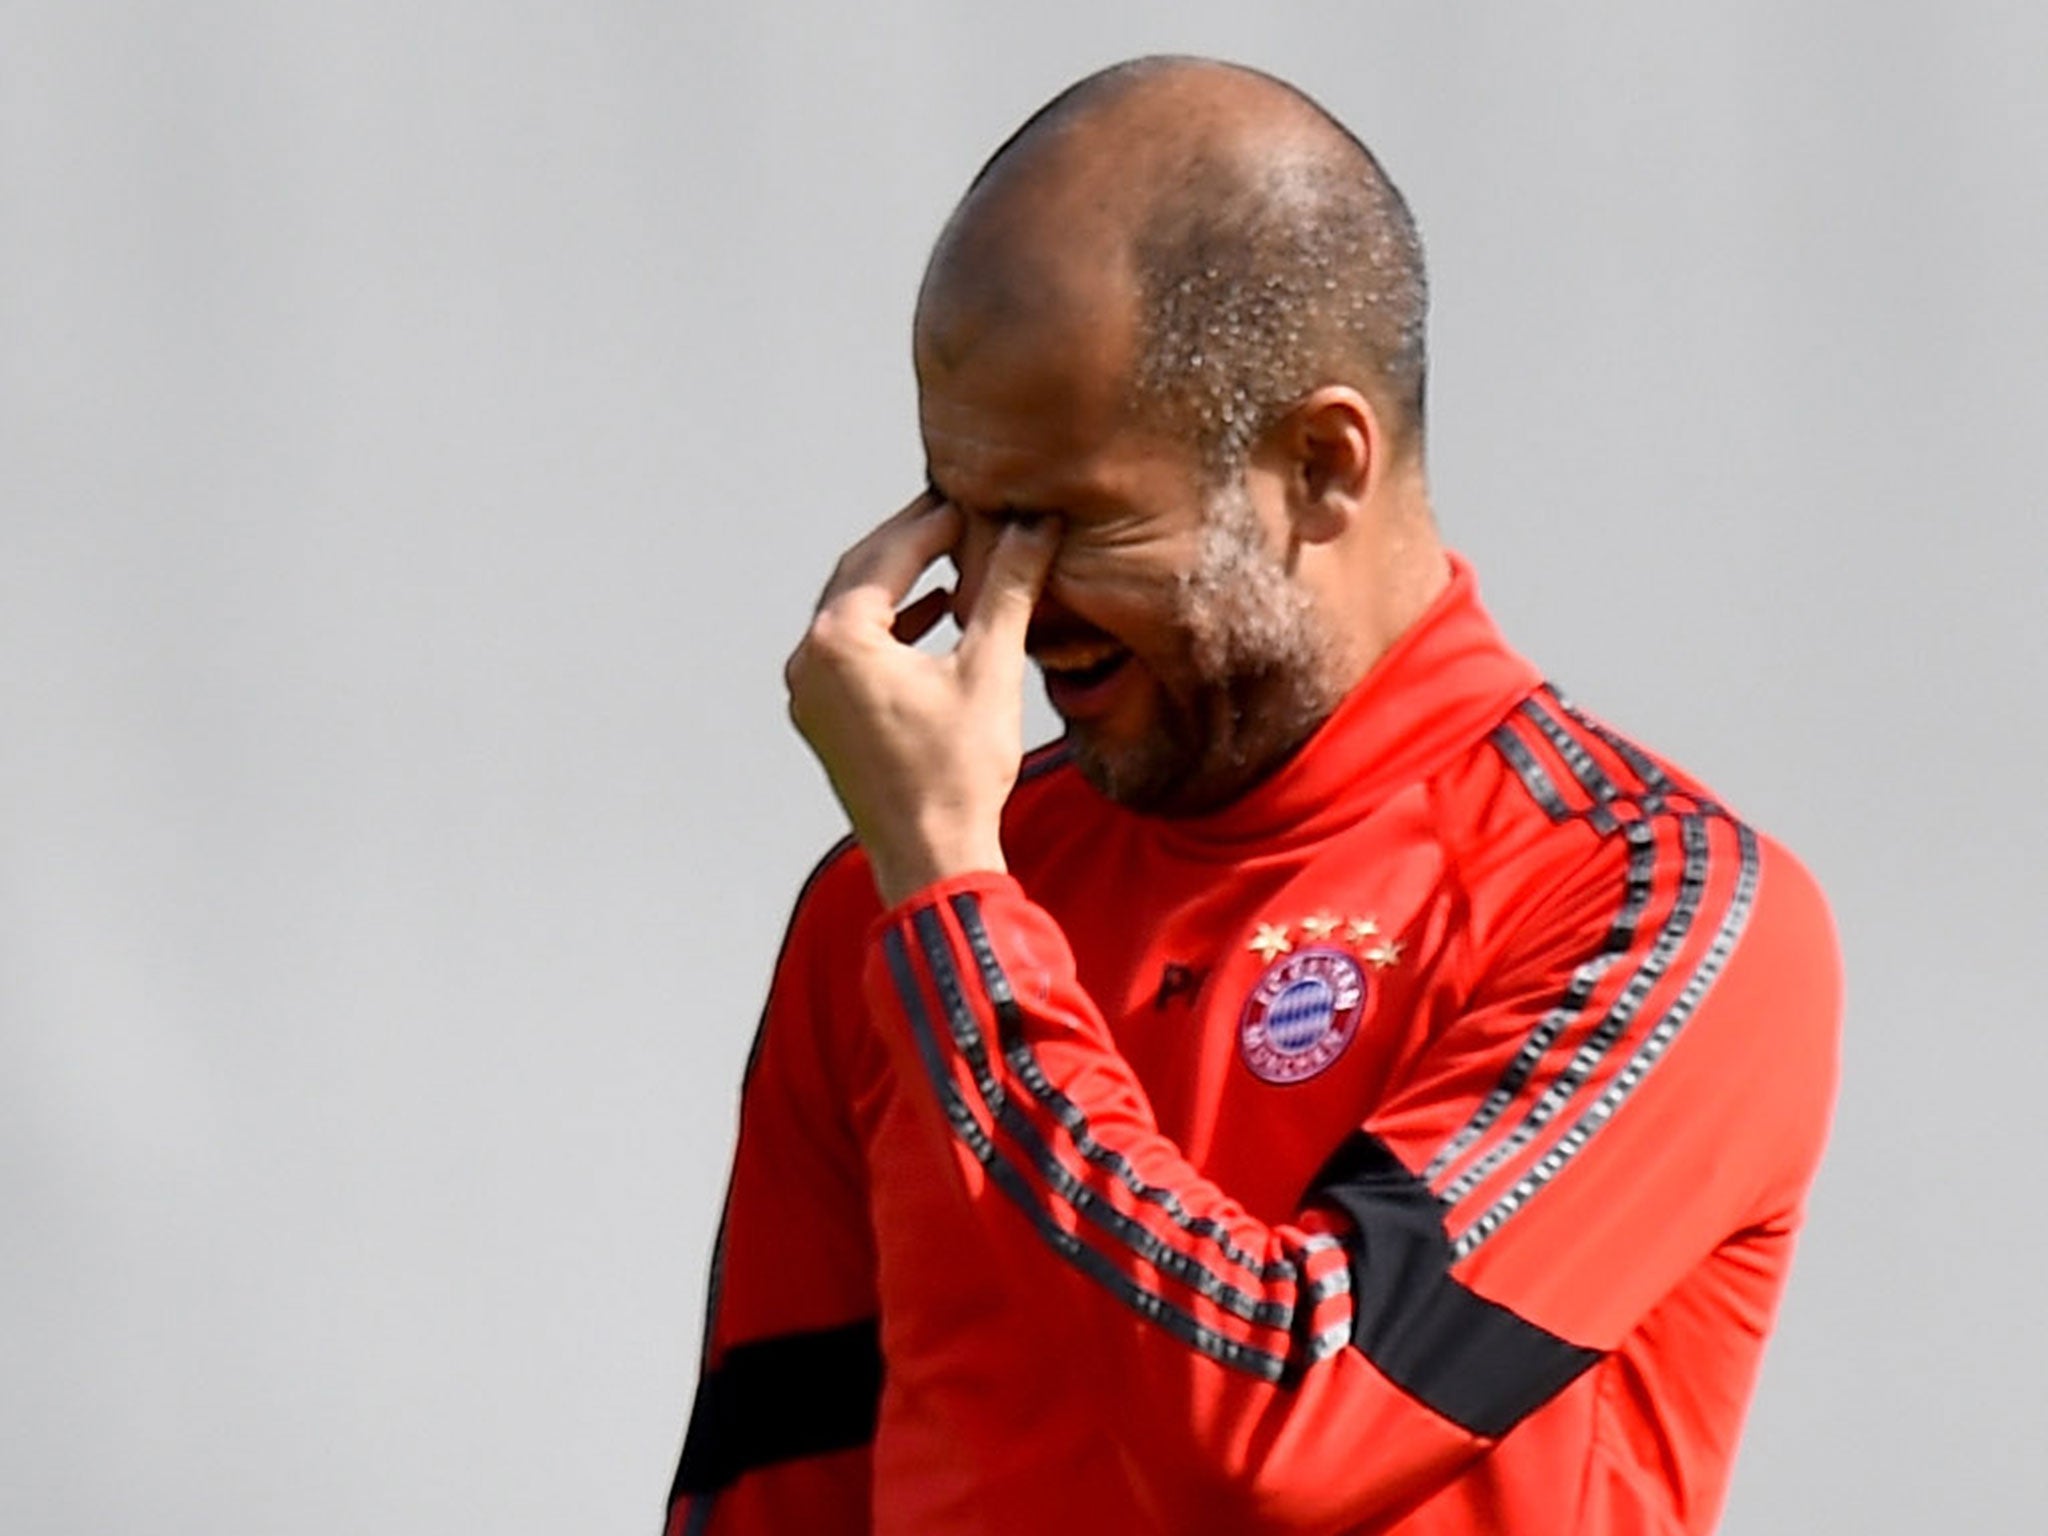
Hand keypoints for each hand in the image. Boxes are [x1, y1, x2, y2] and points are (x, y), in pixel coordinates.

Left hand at [785, 491, 1057, 907]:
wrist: (931, 857)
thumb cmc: (959, 771)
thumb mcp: (990, 668)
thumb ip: (1008, 588)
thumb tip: (1033, 525)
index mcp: (840, 639)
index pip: (890, 553)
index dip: (937, 520)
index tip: (977, 498)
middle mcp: (810, 659)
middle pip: (861, 573)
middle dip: (912, 541)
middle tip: (960, 513)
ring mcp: (810, 692)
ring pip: (853, 611)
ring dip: (901, 582)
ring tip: (954, 558)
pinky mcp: (823, 718)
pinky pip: (850, 651)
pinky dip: (890, 627)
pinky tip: (935, 616)